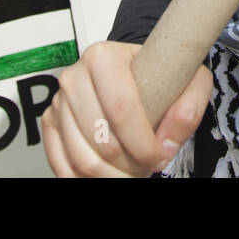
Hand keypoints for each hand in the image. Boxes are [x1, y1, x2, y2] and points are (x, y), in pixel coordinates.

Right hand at [43, 41, 212, 177]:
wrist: (130, 70)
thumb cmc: (155, 76)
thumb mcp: (185, 79)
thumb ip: (190, 104)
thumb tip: (172, 136)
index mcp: (103, 57)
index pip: (121, 109)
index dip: (143, 143)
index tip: (160, 155)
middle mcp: (74, 76)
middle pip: (102, 140)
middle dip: (130, 165)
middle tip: (148, 166)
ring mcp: (58, 101)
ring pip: (82, 159)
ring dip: (110, 177)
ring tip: (132, 174)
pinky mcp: (49, 122)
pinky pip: (62, 166)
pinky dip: (85, 180)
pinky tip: (109, 177)